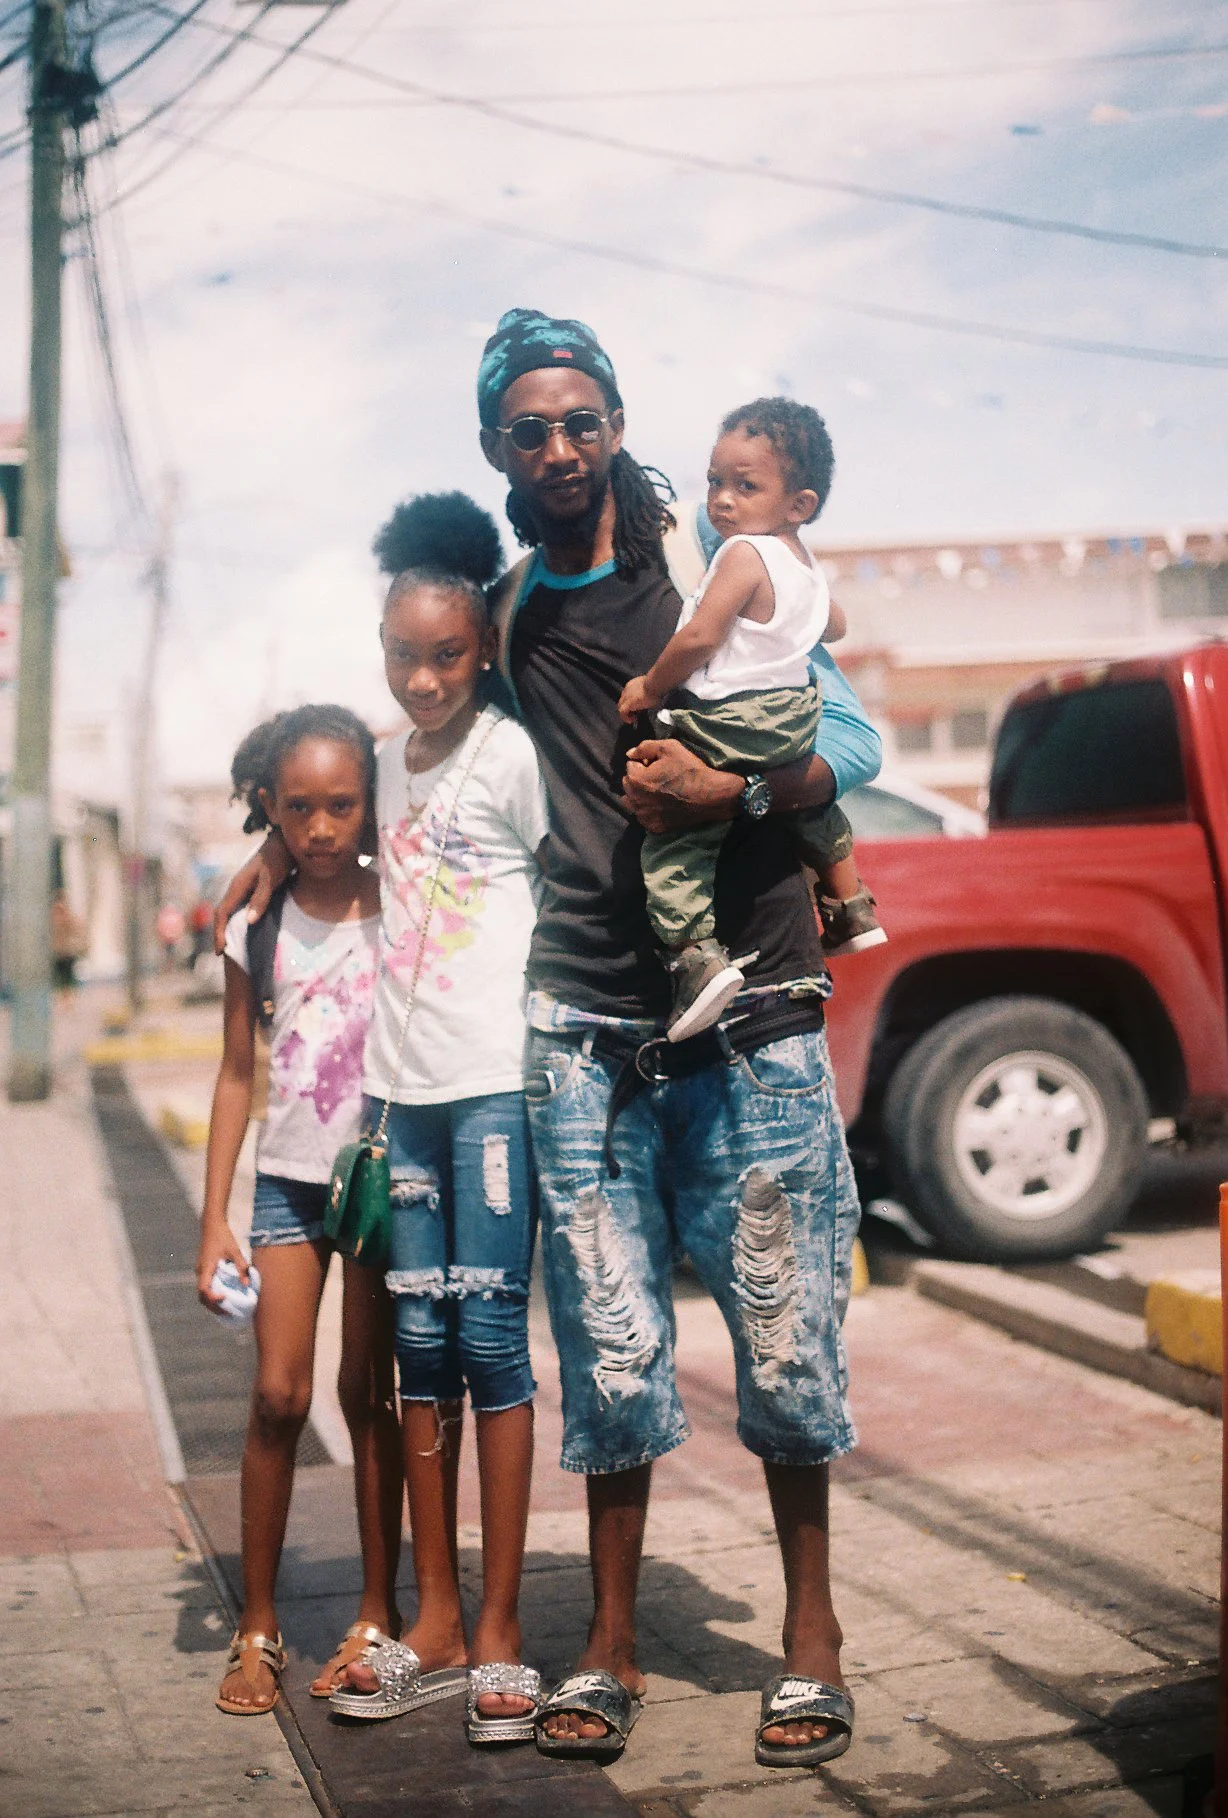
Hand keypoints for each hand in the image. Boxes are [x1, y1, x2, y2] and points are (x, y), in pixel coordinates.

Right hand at [197, 1222, 249, 1310]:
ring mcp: (200, 1271)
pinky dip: (213, 1294)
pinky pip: (206, 1285)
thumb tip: (246, 1284)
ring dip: (213, 1302)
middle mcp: (200, 1272)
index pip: (204, 1289)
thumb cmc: (223, 1236)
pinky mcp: (204, 1269)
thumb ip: (241, 1266)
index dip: (212, 1298)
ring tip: (227, 1308)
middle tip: (228, 1313)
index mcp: (206, 1268)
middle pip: (202, 1296)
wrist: (212, 1225)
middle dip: (213, 1306)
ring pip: (203, 1292)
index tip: (224, 1299)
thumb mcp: (235, 1250)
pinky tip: (225, 1295)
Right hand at [212, 832, 290, 952]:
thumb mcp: (272, 878)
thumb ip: (261, 898)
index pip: (221, 913)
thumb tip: (248, 921)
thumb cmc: (280, 857)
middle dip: (221, 933)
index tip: (220, 951)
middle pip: (223, 913)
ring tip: (235, 944)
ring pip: (232, 910)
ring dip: (230, 927)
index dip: (219, 933)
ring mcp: (246, 886)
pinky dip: (242, 919)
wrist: (287, 840)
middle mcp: (238, 886)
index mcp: (238, 886)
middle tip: (224, 952)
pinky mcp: (255, 886)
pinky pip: (243, 906)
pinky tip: (250, 928)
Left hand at [617, 675, 657, 722]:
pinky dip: (625, 717)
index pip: (628, 694)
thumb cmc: (656, 685)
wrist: (655, 684)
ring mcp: (626, 696)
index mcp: (632, 684)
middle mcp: (627, 689)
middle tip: (635, 714)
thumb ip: (648, 692)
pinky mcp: (628, 703)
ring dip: (626, 713)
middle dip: (628, 708)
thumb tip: (652, 698)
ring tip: (633, 718)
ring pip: (621, 706)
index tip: (637, 707)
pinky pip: (622, 712)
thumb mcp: (651, 688)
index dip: (631, 702)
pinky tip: (631, 721)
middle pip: (622, 701)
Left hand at [622, 738, 743, 832]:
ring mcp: (644, 816)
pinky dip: (649, 810)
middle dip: (639, 779)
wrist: (709, 796)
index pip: (630, 767)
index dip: (644, 763)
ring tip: (659, 792)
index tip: (659, 765)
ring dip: (640, 796)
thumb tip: (629, 754)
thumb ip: (645, 747)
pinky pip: (644, 817)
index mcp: (635, 780)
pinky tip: (663, 805)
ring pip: (633, 803)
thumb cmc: (689, 770)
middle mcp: (635, 801)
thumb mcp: (669, 748)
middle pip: (628, 785)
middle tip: (660, 778)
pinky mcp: (654, 827)